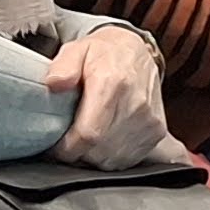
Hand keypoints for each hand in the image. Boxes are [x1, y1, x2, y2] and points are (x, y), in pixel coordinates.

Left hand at [45, 22, 182, 170]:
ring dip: (93, 158)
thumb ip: (62, 66)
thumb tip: (53, 84)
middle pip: (99, 150)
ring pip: (113, 159)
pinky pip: (128, 160)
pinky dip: (110, 158)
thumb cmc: (103, 54)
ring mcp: (149, 121)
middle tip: (66, 143)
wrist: (137, 52)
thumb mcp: (77, 50)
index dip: (67, 148)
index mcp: (112, 83)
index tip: (55, 149)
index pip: (89, 133)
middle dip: (77, 154)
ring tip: (83, 142)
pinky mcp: (156, 132)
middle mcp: (135, 105)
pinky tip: (101, 144)